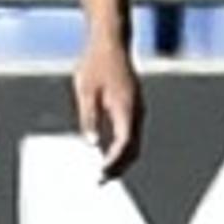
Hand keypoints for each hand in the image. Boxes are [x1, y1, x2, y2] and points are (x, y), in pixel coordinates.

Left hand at [70, 31, 143, 178]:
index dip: (113, 163)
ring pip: (135, 143)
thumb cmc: (96, 64)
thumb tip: (91, 143)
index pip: (124, 144)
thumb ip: (90, 118)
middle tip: (101, 181)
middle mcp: (136, 111)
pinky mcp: (133, 107)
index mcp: (126, 108)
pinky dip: (123, 148)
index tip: (100, 175)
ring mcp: (138, 109)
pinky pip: (132, 134)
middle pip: (133, 148)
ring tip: (104, 172)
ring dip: (121, 159)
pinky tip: (109, 153)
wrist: (110, 43)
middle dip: (118, 167)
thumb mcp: (86, 91)